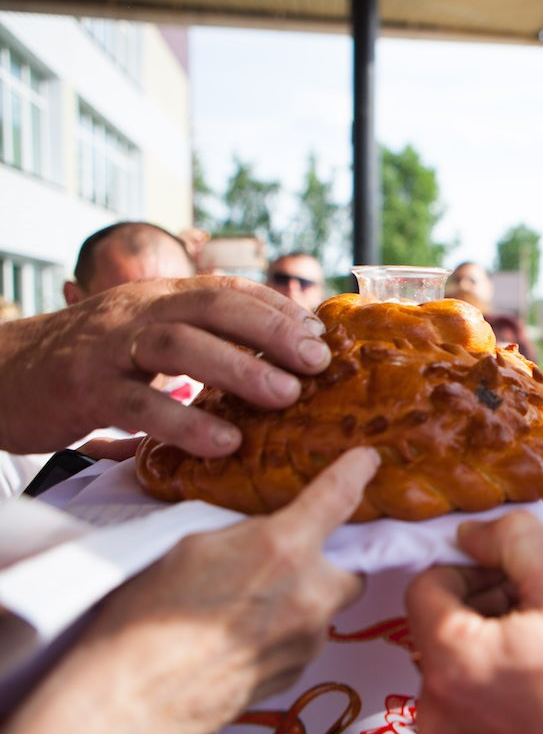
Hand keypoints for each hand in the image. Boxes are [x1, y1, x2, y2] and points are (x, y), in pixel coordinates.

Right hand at [0, 276, 331, 456]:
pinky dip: (184, 423)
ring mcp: (108, 347)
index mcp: (160, 297)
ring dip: (239, 369)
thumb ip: (200, 339)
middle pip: (213, 307)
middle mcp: (138, 311)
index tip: (320, 336)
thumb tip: (275, 360)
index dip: (277, 310)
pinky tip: (223, 442)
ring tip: (285, 397)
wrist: (0, 372)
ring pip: (179, 345)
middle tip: (316, 362)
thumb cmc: (92, 361)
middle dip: (271, 332)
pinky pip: (138, 404)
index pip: (229, 291)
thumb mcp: (147, 336)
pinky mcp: (82, 388)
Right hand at [0, 446, 379, 733]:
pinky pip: (306, 639)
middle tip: (288, 561)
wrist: (134, 697)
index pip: (338, 497)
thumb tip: (265, 529)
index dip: (356, 473)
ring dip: (302, 598)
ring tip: (250, 605)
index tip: (367, 462)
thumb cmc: (149, 617)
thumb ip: (247, 532)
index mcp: (282, 548)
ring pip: (326, 606)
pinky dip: (286, 631)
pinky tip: (244, 635)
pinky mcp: (298, 670)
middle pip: (349, 566)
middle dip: (328, 561)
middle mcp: (309, 593)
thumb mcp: (194, 543)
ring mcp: (308, 638)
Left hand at [407, 512, 542, 733]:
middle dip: (482, 602)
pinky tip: (534, 673)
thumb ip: (513, 539)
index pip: (425, 586)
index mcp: (450, 658)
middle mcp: (434, 704)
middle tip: (533, 602)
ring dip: (487, 638)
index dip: (467, 568)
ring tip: (540, 639)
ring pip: (452, 659)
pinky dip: (490, 676)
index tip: (508, 574)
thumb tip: (470, 532)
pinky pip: (462, 696)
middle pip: (439, 624)